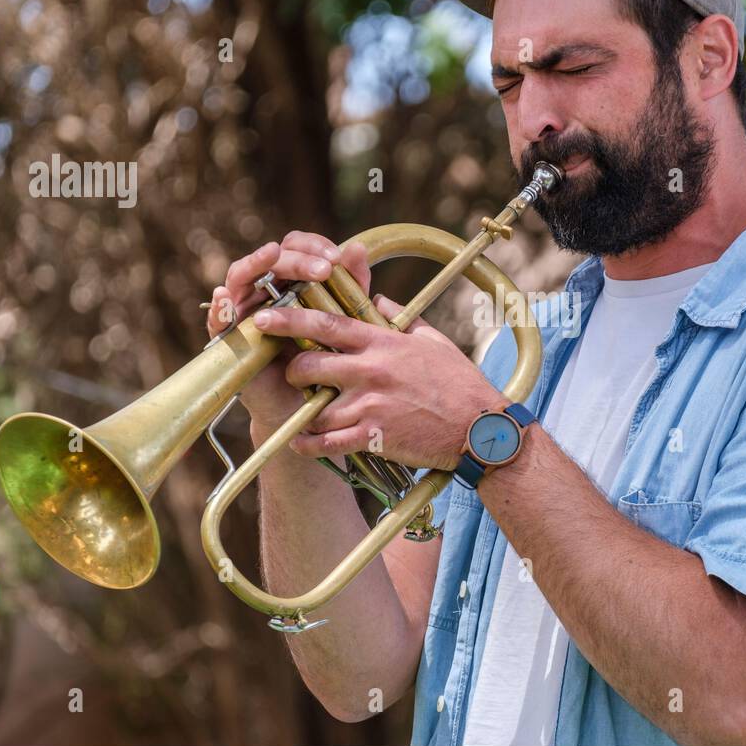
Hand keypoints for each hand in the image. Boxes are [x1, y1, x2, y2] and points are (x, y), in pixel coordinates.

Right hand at [206, 233, 371, 429]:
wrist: (308, 406)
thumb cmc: (326, 360)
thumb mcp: (343, 321)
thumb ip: (351, 287)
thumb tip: (356, 248)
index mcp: (292, 282)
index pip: (297, 247)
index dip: (313, 245)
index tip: (336, 258)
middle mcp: (265, 290)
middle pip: (272, 258)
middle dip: (297, 259)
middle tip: (323, 269)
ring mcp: (243, 312)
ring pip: (240, 276)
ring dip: (256, 264)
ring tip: (271, 255)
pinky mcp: (228, 339)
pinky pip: (216, 320)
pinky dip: (218, 307)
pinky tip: (226, 297)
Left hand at [251, 295, 505, 471]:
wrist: (479, 427)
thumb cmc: (459, 382)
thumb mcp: (431, 340)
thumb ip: (398, 317)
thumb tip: (377, 300)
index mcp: (383, 343)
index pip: (327, 323)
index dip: (290, 319)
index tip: (265, 318)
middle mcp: (371, 371)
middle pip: (309, 365)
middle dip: (294, 370)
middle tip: (295, 375)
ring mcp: (370, 405)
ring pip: (314, 408)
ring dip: (305, 411)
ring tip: (306, 413)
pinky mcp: (373, 437)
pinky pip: (327, 442)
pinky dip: (310, 445)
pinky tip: (303, 443)